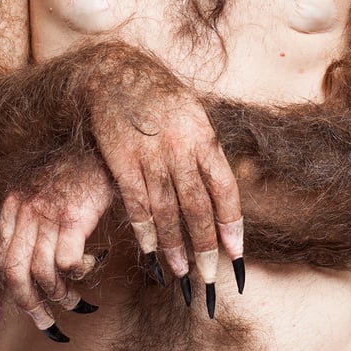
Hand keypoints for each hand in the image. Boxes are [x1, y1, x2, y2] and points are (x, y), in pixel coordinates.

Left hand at [0, 154, 112, 342]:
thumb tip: (27, 264)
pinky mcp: (73, 218)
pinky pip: (66, 262)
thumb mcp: (40, 191)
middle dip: (30, 305)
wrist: (99, 146)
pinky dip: (77, 273)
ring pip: (42, 273)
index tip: (26, 304)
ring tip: (74, 299)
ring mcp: (48, 213)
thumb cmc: (74, 173)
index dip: (9, 287)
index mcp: (13, 203)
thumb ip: (29, 220)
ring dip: (60, 296)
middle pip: (15, 272)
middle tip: (46, 322)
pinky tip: (88, 265)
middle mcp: (25, 208)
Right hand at [88, 52, 243, 315]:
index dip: (231, 223)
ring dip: (174, 246)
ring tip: (180, 272)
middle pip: (196, 206)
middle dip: (204, 246)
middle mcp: (179, 147)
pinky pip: (136, 202)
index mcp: (203, 135)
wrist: (115, 73)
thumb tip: (221, 192)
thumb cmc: (159, 96)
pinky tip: (149, 249)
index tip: (235, 252)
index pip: (224, 188)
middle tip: (208, 277)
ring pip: (166, 211)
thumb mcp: (193, 113)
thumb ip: (206, 150)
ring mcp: (149, 154)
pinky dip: (144, 229)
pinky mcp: (122, 160)